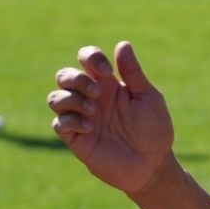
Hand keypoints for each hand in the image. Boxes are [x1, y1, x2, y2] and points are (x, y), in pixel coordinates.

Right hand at [49, 41, 175, 195]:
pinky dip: (71, 121)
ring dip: (71, 99)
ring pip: (55, 98)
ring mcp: (81, 118)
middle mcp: (91, 98)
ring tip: (93, 111)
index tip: (107, 71)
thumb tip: (122, 44)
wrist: (152, 164)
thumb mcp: (148, 98)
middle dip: (76, 79)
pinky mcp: (76, 139)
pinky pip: (59, 123)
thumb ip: (133, 73)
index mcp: (108, 84)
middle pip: (64, 75)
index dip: (90, 57)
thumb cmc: (154, 130)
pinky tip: (91, 128)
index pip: (86, 59)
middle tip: (98, 93)